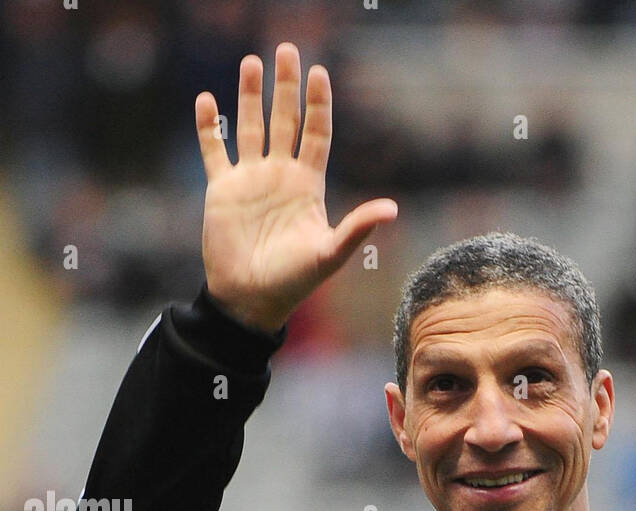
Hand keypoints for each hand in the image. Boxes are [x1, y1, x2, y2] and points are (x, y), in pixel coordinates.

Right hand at [194, 41, 397, 332]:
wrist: (251, 300)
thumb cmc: (294, 282)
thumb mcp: (330, 254)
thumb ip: (358, 228)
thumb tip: (392, 209)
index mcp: (308, 185)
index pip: (316, 134)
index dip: (318, 104)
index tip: (319, 72)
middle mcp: (280, 175)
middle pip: (285, 120)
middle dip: (286, 86)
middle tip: (286, 49)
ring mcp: (250, 179)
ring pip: (250, 126)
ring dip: (249, 95)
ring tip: (251, 62)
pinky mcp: (221, 190)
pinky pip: (214, 150)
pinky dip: (209, 127)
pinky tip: (207, 100)